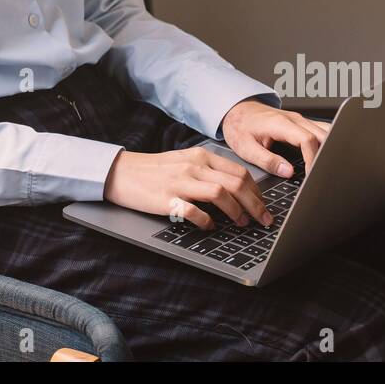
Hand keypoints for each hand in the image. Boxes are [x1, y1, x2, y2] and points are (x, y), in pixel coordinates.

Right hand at [103, 147, 272, 229]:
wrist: (121, 172)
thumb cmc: (155, 170)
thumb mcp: (186, 162)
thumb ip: (209, 172)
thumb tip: (237, 191)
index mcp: (202, 157)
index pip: (239, 172)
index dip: (257, 192)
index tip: (264, 206)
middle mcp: (194, 166)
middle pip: (236, 184)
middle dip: (255, 205)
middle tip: (263, 220)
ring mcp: (180, 182)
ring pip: (220, 194)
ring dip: (236, 212)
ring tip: (241, 224)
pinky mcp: (166, 198)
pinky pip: (193, 211)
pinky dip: (206, 221)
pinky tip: (210, 226)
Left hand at [220, 100, 331, 176]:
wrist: (237, 111)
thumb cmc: (240, 127)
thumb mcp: (247, 149)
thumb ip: (268, 161)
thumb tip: (287, 172)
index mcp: (280, 124)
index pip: (307, 140)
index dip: (312, 159)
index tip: (310, 174)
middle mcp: (294, 119)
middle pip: (322, 135)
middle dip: (324, 155)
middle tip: (319, 174)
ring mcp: (300, 119)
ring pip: (326, 130)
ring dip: (328, 147)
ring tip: (324, 166)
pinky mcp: (301, 123)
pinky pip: (321, 130)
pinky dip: (326, 142)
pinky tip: (323, 155)